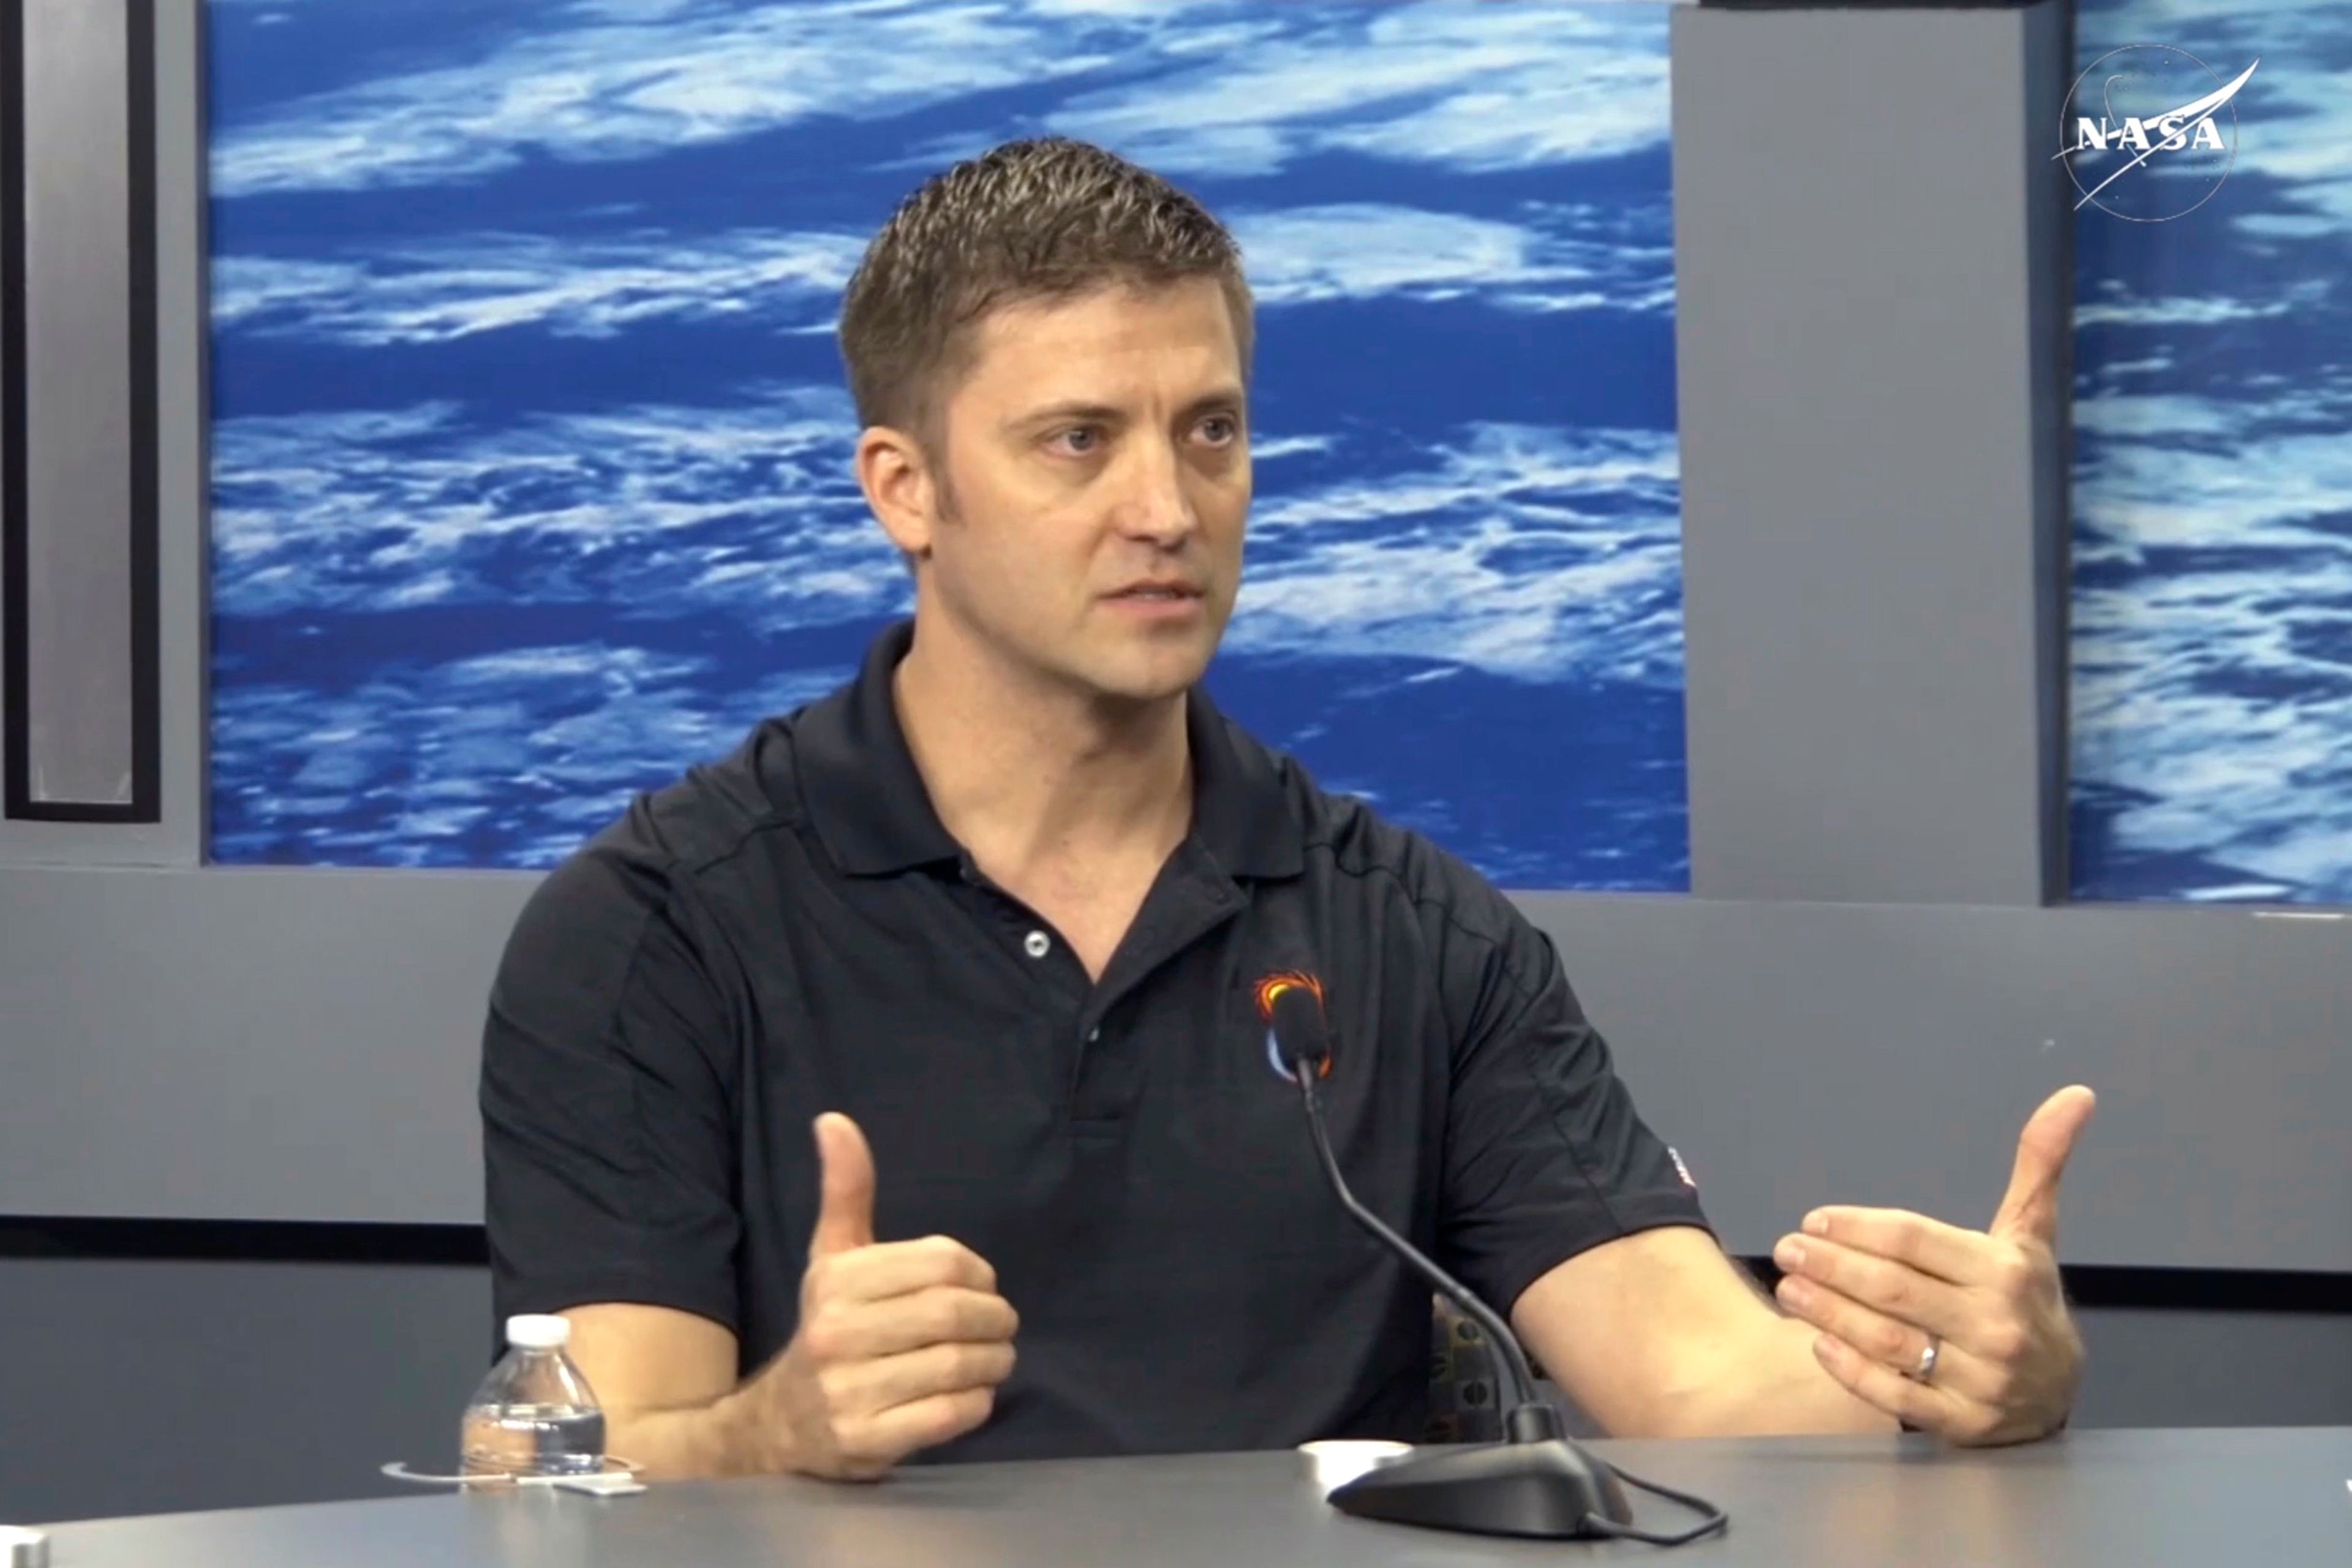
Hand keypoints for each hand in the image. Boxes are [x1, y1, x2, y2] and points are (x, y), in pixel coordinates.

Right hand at [744, 1113, 1017, 1479]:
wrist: (778, 1426)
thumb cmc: (828, 1328)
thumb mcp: (831, 1258)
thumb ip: (846, 1192)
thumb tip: (834, 1119)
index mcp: (836, 1280)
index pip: (941, 1262)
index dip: (979, 1272)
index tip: (983, 1285)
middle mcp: (836, 1333)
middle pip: (953, 1314)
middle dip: (996, 1320)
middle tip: (1003, 1326)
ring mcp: (848, 1392)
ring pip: (955, 1366)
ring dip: (994, 1362)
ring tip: (997, 1359)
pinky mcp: (866, 1442)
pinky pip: (947, 1415)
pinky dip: (976, 1403)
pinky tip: (973, 1395)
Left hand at [1770, 1086, 2094, 1444]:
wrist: (2057, 1392)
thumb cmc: (2026, 1298)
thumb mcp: (2032, 1231)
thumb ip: (2040, 1163)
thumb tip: (2075, 1093)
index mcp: (2004, 1271)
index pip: (1912, 1239)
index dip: (1857, 1227)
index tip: (1814, 1220)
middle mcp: (1994, 1324)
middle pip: (1891, 1288)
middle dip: (1830, 1266)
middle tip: (1786, 1249)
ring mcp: (1980, 1379)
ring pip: (1887, 1339)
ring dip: (1828, 1312)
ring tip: (1788, 1289)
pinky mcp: (1962, 1422)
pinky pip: (1895, 1394)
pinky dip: (1850, 1369)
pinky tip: (1818, 1343)